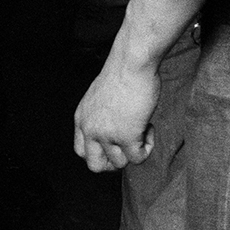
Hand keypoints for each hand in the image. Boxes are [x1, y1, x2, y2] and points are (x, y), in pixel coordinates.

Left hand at [73, 52, 159, 171]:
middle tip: (128, 146)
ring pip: (119, 163)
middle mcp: (90, 129)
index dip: (99, 153)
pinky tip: (149, 129)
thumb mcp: (99, 97)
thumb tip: (113, 131)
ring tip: (141, 129)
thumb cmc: (122, 73)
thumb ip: (99, 116)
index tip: (114, 145)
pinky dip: (147, 148)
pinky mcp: (127, 136)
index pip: (81, 151)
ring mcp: (107, 134)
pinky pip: (138, 157)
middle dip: (113, 162)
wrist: (132, 63)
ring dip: (133, 151)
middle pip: (95, 165)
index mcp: (82, 119)